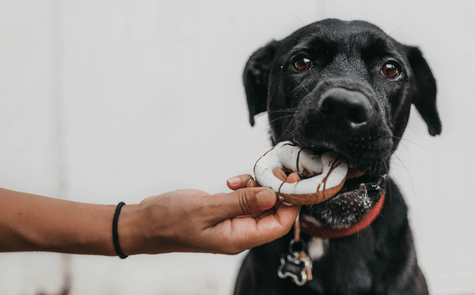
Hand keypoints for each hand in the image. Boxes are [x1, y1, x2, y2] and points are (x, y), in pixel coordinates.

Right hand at [118, 173, 300, 254]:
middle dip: (276, 190)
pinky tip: (230, 181)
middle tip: (270, 170)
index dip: (291, 203)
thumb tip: (273, 196)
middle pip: (274, 213)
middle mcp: (240, 234)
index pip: (280, 225)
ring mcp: (232, 223)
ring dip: (257, 186)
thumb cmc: (169, 220)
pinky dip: (243, 187)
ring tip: (241, 178)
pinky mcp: (225, 213)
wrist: (144, 223)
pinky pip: (245, 200)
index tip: (292, 180)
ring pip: (260, 203)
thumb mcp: (207, 208)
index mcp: (239, 239)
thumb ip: (242, 202)